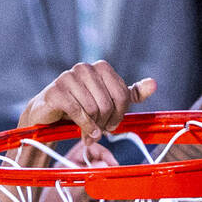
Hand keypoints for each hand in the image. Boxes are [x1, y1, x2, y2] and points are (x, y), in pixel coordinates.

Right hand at [18, 61, 155, 144]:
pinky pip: (78, 112)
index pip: (123, 94)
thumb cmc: (80, 106)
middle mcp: (85, 68)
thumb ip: (130, 94)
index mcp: (101, 67)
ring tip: (89, 134)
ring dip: (93, 127)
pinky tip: (84, 134)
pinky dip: (84, 127)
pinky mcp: (56, 91)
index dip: (120, 114)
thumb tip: (153, 84)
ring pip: (94, 108)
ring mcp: (69, 77)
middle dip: (106, 122)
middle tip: (99, 131)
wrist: (48, 114)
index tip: (112, 125)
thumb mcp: (108, 101)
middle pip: (108, 103)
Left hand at [34, 139, 116, 201]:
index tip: (113, 166)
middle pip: (95, 163)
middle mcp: (70, 174)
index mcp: (63, 168)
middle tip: (111, 187)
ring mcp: (76, 186)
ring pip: (98, 178)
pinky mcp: (80, 199)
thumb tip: (105, 164)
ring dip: (105, 189)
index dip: (101, 153)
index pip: (85, 149)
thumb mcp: (68, 197)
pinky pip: (97, 192)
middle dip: (106, 174)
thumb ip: (86, 179)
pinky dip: (102, 199)